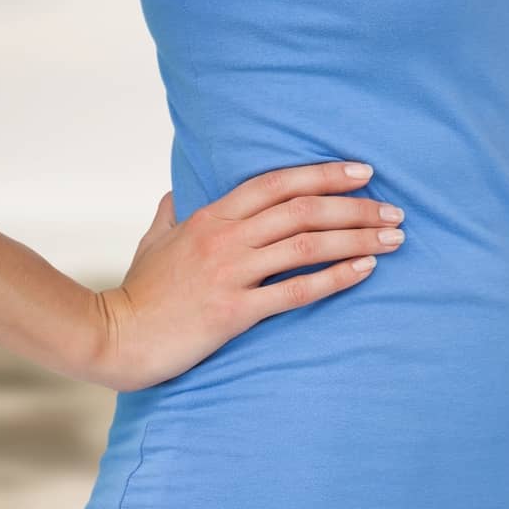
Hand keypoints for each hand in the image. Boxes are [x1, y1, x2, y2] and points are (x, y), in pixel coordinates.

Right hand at [88, 161, 405, 390]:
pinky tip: (366, 270)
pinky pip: (295, 290)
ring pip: (306, 245)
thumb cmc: (139, 291)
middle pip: (302, 209)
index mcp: (210, 215)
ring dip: (356, 238)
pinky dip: (336, 277)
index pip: (277, 182)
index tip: (364, 171)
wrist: (114, 337)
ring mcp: (230, 273)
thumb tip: (178, 194)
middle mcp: (225, 237)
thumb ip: (172, 213)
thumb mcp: (154, 241)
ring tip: (394, 238)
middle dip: (355, 206)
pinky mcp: (234, 311)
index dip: (324, 173)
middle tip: (395, 210)